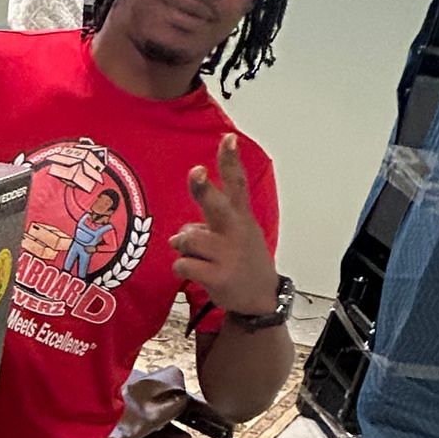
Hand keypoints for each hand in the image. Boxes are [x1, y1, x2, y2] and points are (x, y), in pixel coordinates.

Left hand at [170, 133, 277, 315]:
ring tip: (200, 257)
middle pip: (215, 205)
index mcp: (241, 217)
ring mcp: (227, 254)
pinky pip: (182, 263)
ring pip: (185, 239)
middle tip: (195, 172)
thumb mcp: (237, 234)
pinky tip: (198, 272)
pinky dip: (182, 268)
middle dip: (203, 189)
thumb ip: (207, 226)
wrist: (261, 298)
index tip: (228, 139)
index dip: (230, 160)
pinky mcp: (217, 276)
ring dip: (184, 247)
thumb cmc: (242, 260)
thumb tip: (177, 237)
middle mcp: (235, 231)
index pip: (237, 183)